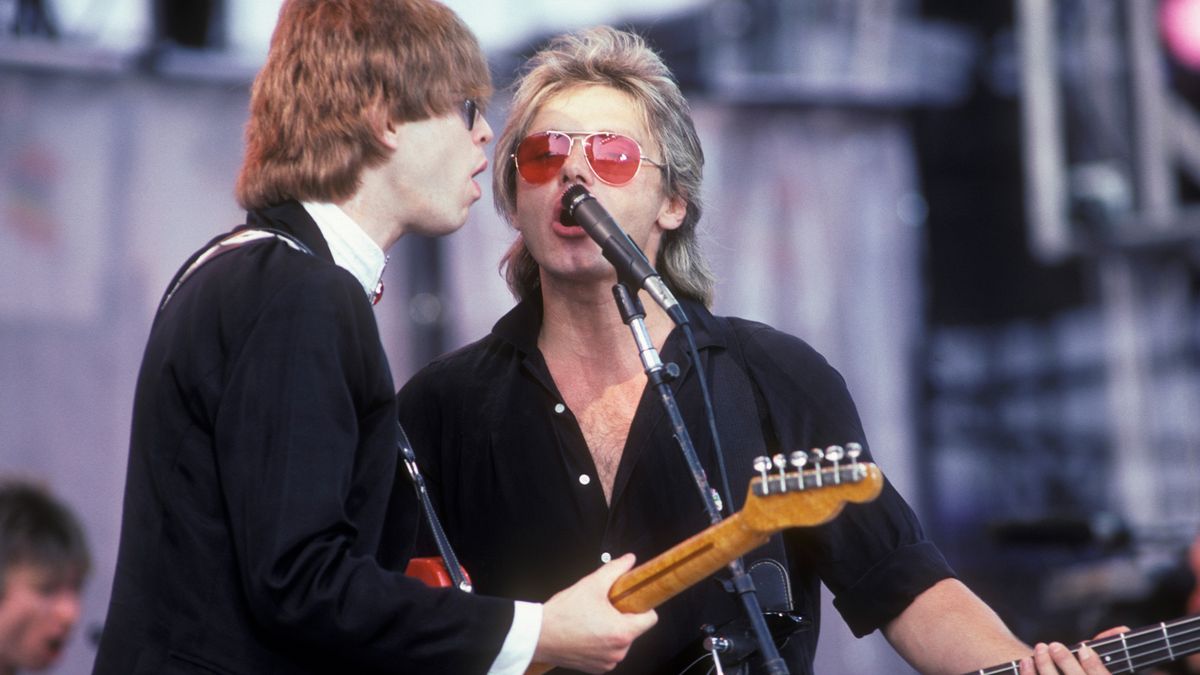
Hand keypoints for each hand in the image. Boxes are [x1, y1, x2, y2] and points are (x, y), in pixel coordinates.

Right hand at [535, 553, 657, 673]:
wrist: (538, 635)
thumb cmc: (562, 615)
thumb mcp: (592, 584)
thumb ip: (615, 569)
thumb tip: (629, 560)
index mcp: (622, 632)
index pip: (651, 619)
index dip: (642, 605)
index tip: (630, 600)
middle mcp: (618, 651)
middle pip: (634, 629)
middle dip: (622, 617)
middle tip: (604, 607)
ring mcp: (607, 662)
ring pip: (620, 641)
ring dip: (611, 630)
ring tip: (592, 620)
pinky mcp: (597, 668)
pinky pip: (608, 652)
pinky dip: (601, 643)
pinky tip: (586, 633)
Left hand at [1020, 627, 1127, 674]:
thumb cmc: (1090, 673)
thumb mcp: (1113, 670)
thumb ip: (1116, 653)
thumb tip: (1121, 629)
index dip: (1094, 666)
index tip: (1084, 648)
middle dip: (1066, 663)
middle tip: (1054, 645)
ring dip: (1045, 667)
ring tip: (1040, 648)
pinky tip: (1026, 661)